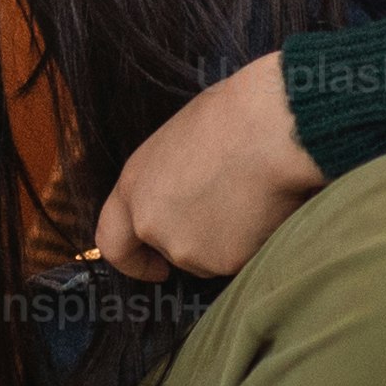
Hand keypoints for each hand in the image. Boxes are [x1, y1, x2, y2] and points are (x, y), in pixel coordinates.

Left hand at [91, 52, 324, 281]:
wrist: (273, 129)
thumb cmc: (233, 117)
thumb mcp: (179, 143)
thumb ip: (168, 181)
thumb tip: (188, 196)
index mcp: (134, 188)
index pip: (112, 242)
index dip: (133, 261)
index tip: (154, 268)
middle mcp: (152, 224)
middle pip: (172, 250)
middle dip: (197, 239)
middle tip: (228, 208)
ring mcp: (187, 248)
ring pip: (209, 258)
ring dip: (228, 240)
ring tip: (250, 196)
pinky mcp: (224, 262)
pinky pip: (240, 260)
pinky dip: (253, 243)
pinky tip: (265, 209)